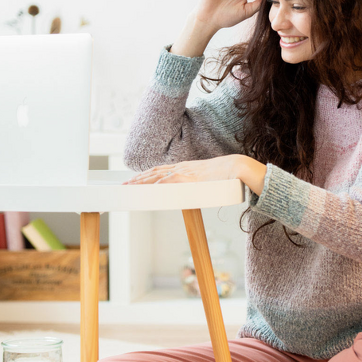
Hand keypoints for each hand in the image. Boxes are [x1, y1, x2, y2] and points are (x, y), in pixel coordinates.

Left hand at [122, 155, 241, 184]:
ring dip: (142, 182)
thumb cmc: (225, 174)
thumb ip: (197, 185)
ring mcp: (185, 172)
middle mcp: (182, 167)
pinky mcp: (190, 178)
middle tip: (124, 184)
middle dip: (138, 178)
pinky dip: (157, 185)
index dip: (146, 175)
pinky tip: (147, 189)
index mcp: (185, 167)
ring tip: (129, 187)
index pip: (160, 170)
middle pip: (154, 172)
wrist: (236, 167)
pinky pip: (169, 182)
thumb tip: (193, 194)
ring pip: (158, 176)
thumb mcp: (206, 180)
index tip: (135, 179)